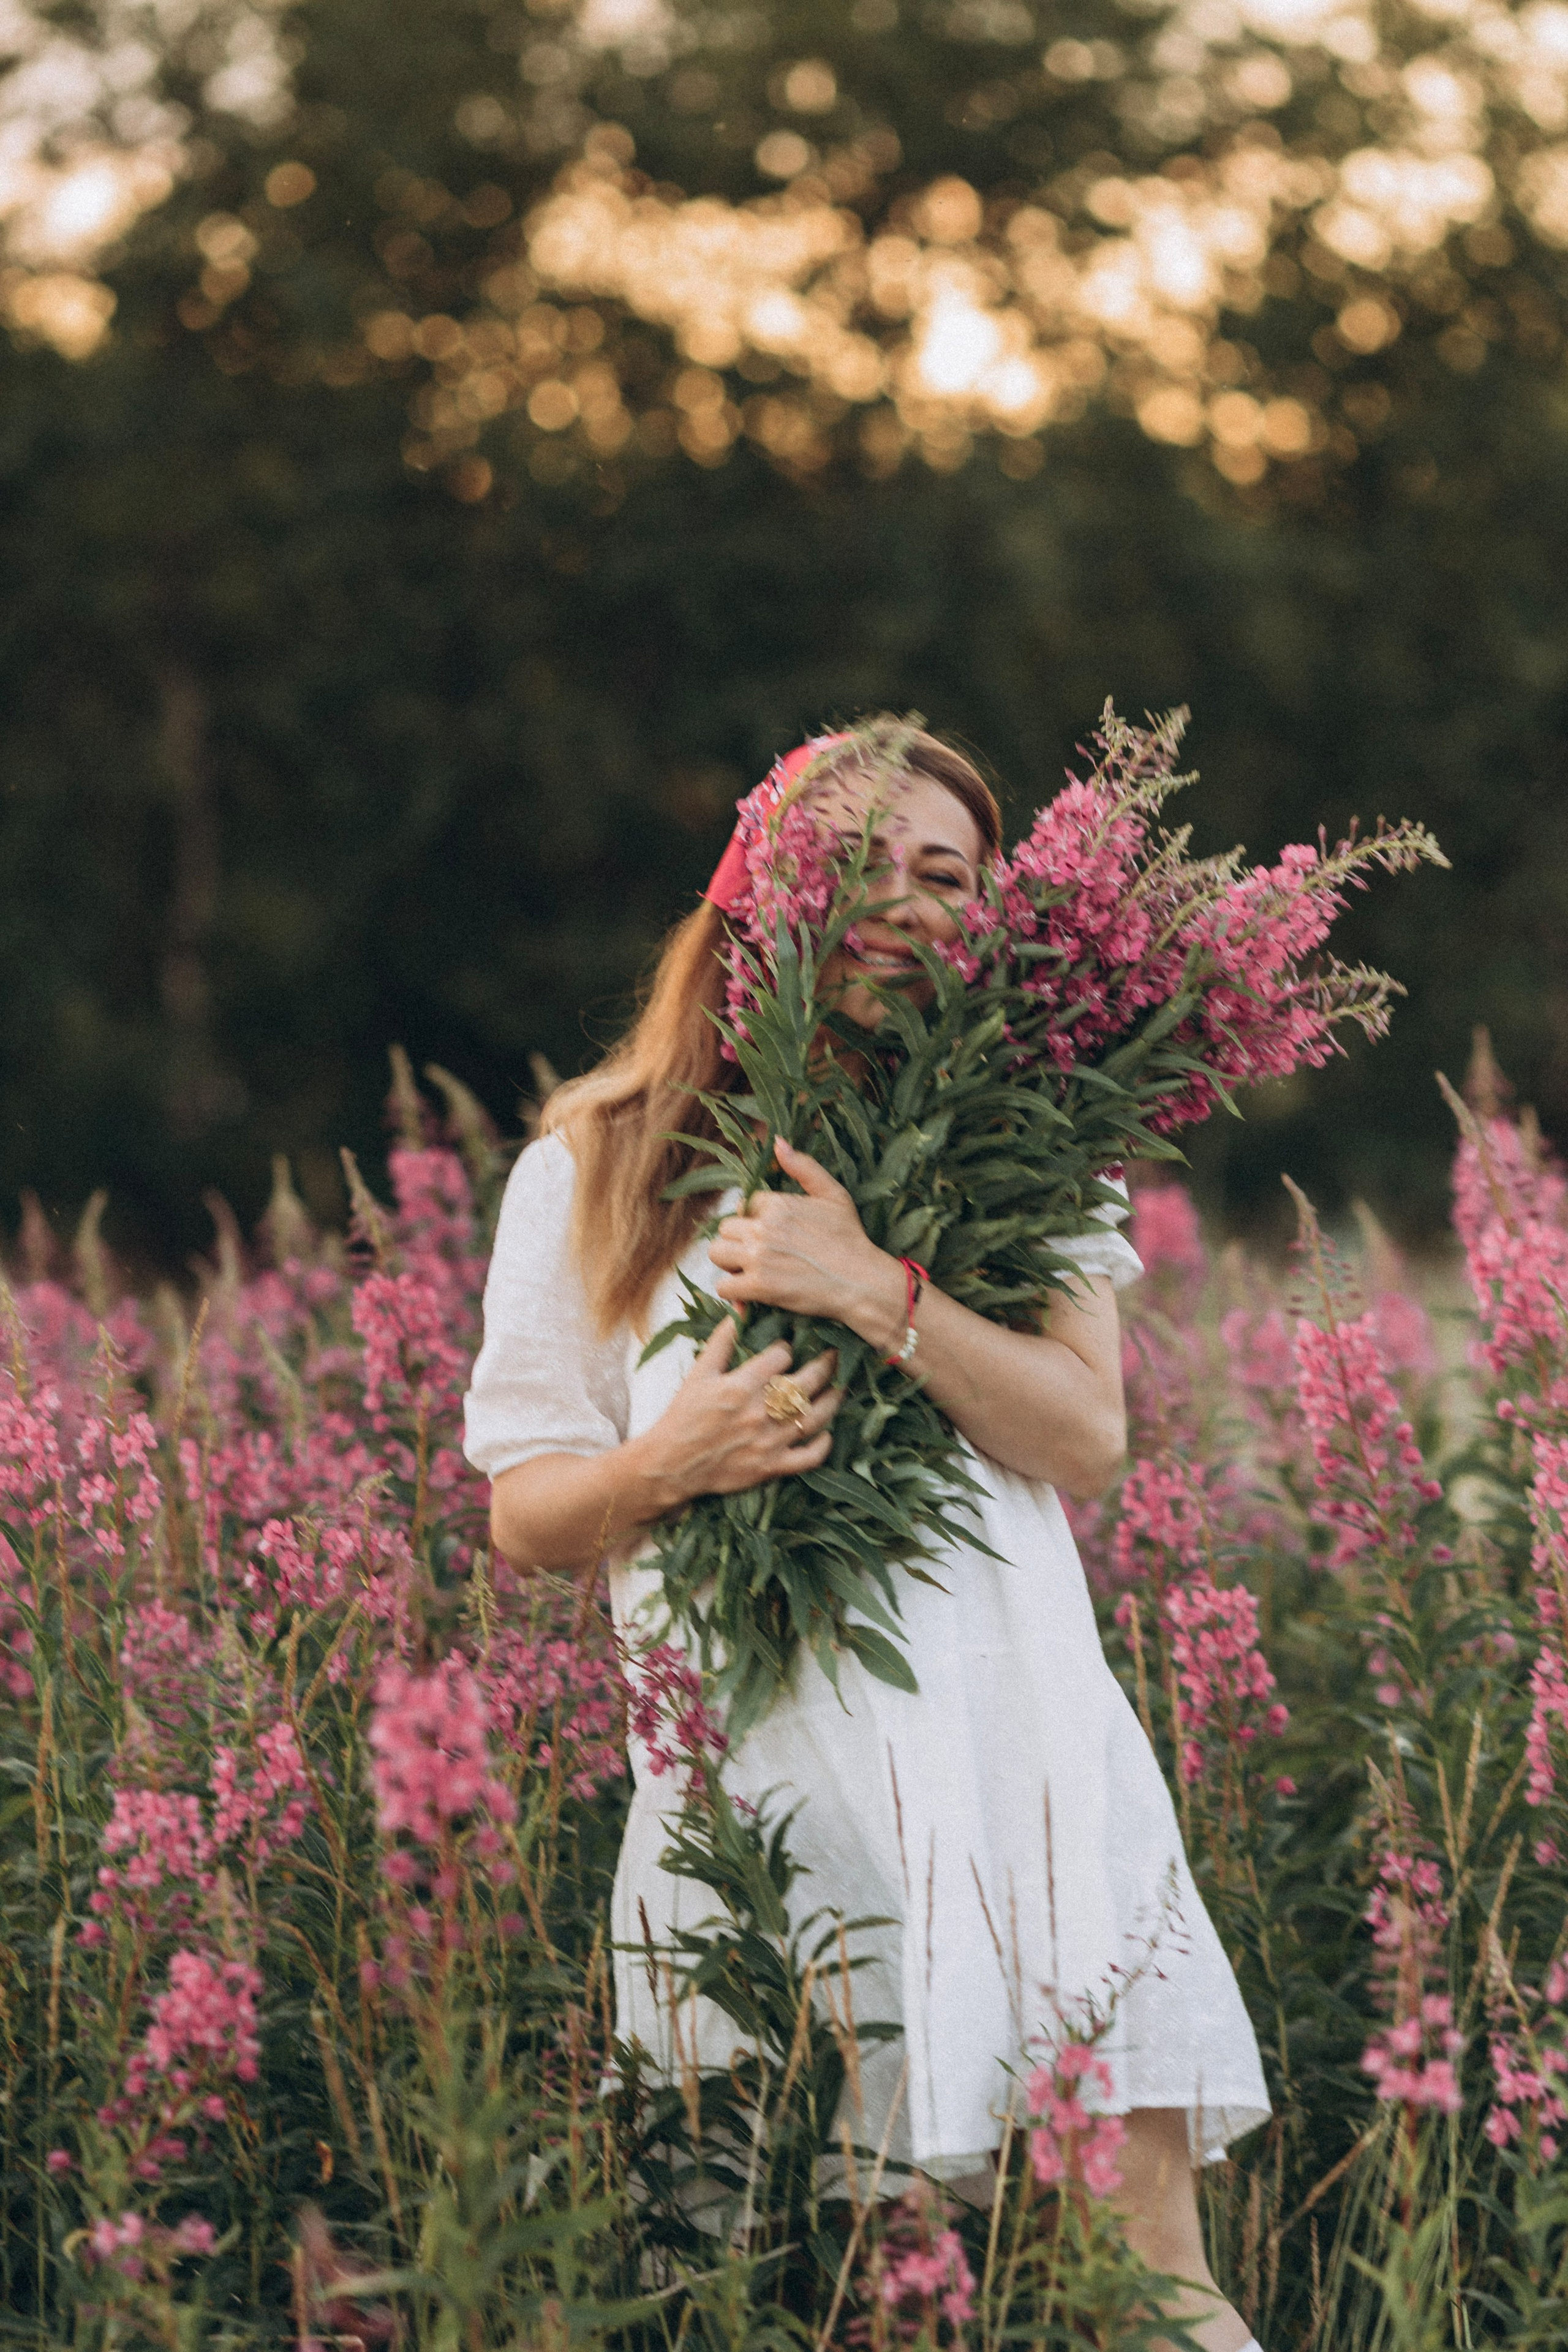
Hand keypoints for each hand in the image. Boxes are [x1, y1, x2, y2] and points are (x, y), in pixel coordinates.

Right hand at [638, 1316, 841, 1508]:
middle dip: (825, 1364)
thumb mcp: (698, 1373)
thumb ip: (721, 1341)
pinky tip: (827, 1432)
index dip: (786, 1348)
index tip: (787, 1349)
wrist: (671, 1464)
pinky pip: (809, 1456)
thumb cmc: (684, 1415)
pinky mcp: (771, 1467)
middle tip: (834, 1355)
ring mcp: (768, 1442)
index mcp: (741, 1386)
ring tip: (840, 1387)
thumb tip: (740, 1310)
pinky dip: (823, 1445)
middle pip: (806, 1382)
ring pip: (815, 1417)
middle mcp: (759, 1413)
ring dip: (832, 1399)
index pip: (781, 1356)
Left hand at [708, 1138, 905, 1346]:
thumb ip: (804, 1167)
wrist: (861, 1282)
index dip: (754, 1220)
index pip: (744, 1205)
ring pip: (716, 1253)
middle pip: (725, 1228)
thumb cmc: (851, 1239)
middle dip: (737, 1241)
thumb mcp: (833, 1195)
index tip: (770, 1234)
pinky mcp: (759, 1286)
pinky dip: (733, 1291)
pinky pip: (723, 1285)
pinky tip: (750, 1292)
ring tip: (749, 1270)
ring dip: (729, 1263)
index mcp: (778, 1203)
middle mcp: (764, 1227)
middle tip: (756, 1254)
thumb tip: (777, 1142)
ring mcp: (759, 1257)